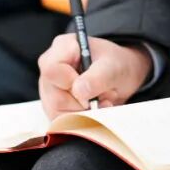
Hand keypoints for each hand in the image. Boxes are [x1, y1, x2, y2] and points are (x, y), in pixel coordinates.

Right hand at [37, 34, 151, 118]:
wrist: (119, 77)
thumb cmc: (115, 64)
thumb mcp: (113, 66)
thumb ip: (98, 76)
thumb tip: (78, 91)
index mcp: (62, 47)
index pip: (51, 70)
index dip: (70, 84)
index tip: (91, 89)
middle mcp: (50, 67)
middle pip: (56, 97)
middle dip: (84, 102)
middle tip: (104, 95)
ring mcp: (49, 88)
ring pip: (58, 112)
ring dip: (85, 112)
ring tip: (101, 99)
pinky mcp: (53, 106)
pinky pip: (62, 122)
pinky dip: (82, 119)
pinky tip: (94, 108)